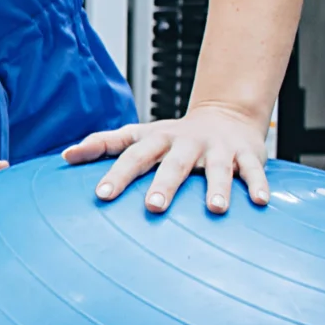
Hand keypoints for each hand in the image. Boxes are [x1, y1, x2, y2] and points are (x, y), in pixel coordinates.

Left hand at [63, 103, 270, 214]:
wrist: (226, 115)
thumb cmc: (173, 137)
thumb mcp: (138, 135)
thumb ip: (103, 143)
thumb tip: (64, 155)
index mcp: (156, 140)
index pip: (131, 156)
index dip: (116, 174)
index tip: (100, 195)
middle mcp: (186, 143)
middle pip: (172, 164)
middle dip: (163, 185)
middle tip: (152, 207)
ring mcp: (217, 148)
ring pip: (217, 168)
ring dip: (217, 188)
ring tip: (215, 209)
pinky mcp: (246, 154)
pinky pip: (252, 170)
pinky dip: (257, 185)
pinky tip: (259, 202)